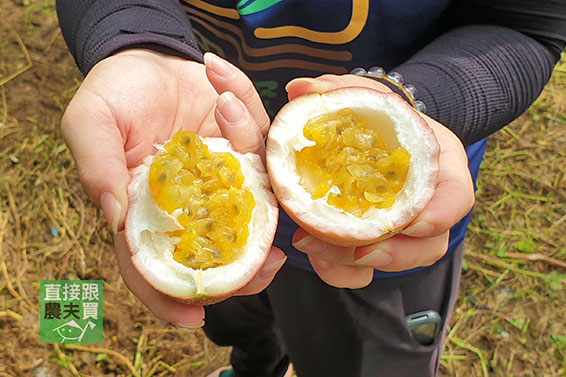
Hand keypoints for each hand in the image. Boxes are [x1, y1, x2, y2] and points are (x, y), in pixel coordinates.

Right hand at [61, 49, 284, 325]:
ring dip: (261, 206)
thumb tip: (116, 221)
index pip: (153, 263)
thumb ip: (97, 170)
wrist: (147, 57)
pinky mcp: (243, 149)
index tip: (193, 318)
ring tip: (256, 176)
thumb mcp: (90, 124)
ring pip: (252, 208)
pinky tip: (224, 88)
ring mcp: (221, 178)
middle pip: (216, 251)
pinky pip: (259, 148)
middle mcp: (189, 202)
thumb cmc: (113, 94)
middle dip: (242, 269)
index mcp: (146, 209)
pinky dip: (249, 118)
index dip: (168, 296)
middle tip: (266, 269)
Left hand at [285, 74, 473, 288]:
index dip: (440, 214)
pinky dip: (340, 268)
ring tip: (316, 249)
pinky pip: (365, 270)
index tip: (412, 222)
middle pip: (428, 245)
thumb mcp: (364, 99)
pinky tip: (313, 254)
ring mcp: (404, 231)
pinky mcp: (378, 244)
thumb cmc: (378, 120)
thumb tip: (299, 87)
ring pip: (395, 262)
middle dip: (392, 253)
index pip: (458, 198)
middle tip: (354, 249)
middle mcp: (429, 207)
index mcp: (439, 169)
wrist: (378, 140)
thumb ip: (338, 92)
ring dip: (357, 264)